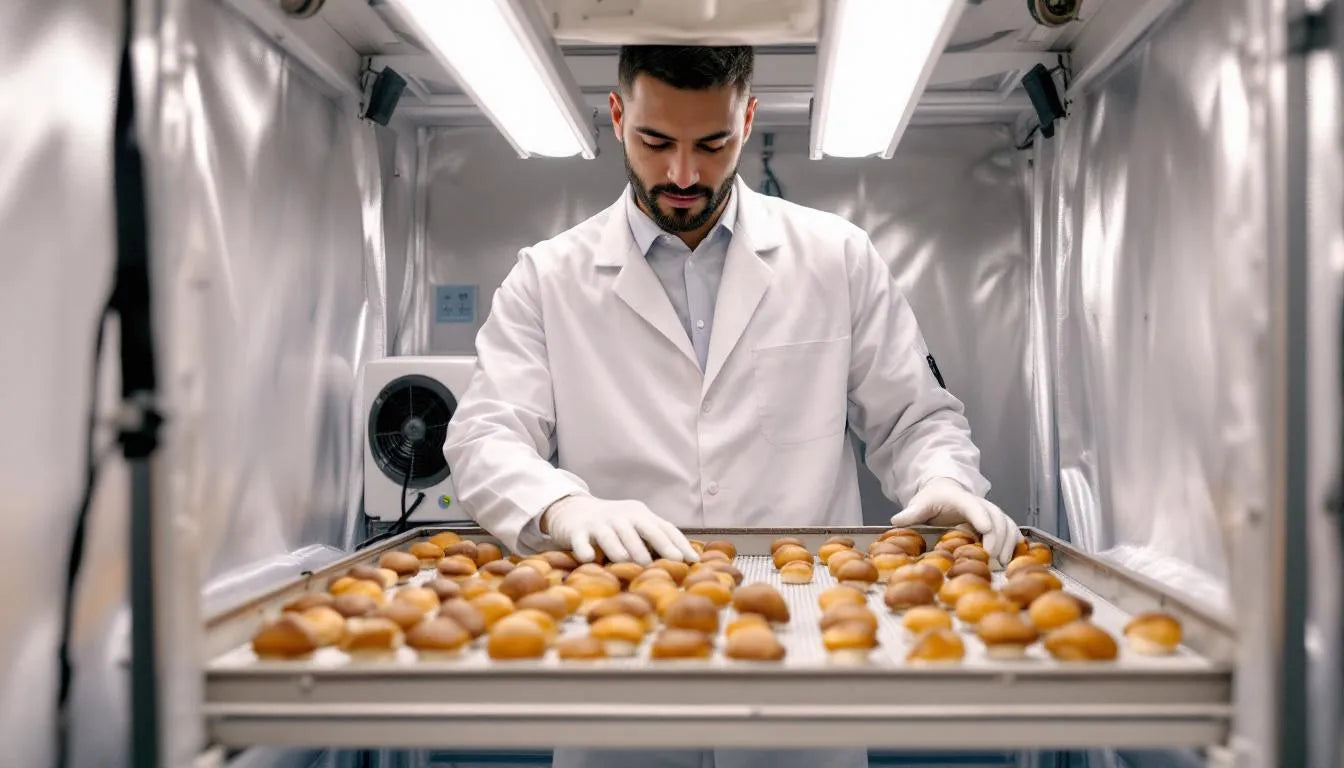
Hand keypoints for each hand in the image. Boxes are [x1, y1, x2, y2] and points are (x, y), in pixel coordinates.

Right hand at [541, 495, 699, 564]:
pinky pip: (581, 541)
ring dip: (620, 549)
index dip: (678, 543)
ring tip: (629, 561)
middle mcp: (621, 516)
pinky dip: (584, 549)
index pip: (663, 528)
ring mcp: (598, 523)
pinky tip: (588, 558)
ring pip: (611, 536)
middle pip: (642, 529)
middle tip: (672, 561)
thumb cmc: (613, 524)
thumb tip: (686, 561)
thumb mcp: (635, 525)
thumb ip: (655, 538)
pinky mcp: (576, 531)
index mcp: (639, 514)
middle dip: (658, 544)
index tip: (692, 560)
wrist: (573, 510)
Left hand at [889, 478, 1021, 565]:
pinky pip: (1011, 530)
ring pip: (1007, 524)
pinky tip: (1012, 559)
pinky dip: (1014, 543)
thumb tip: (897, 520)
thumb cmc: (933, 499)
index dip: (979, 516)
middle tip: (993, 559)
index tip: (984, 529)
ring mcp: (990, 512)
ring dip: (1008, 543)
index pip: (972, 505)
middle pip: (995, 517)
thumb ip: (912, 513)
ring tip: (1002, 564)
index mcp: (960, 498)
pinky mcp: (996, 522)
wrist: (944, 490)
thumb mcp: (920, 503)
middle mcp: (979, 504)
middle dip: (997, 537)